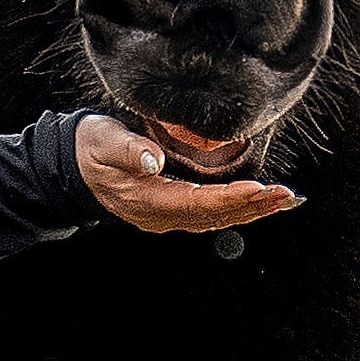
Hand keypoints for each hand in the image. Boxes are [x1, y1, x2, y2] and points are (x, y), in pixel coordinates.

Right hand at [73, 116, 300, 235]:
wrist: (72, 165)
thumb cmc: (90, 148)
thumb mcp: (104, 141)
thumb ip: (128, 150)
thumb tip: (153, 161)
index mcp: (147, 200)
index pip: (198, 202)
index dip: (231, 198)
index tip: (261, 188)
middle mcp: (160, 215)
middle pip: (214, 216)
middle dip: (253, 207)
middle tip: (287, 196)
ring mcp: (165, 216)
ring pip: (215, 219)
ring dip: (250, 211)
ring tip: (283, 201)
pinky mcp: (170, 210)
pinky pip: (209, 215)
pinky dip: (236, 210)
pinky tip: (256, 204)